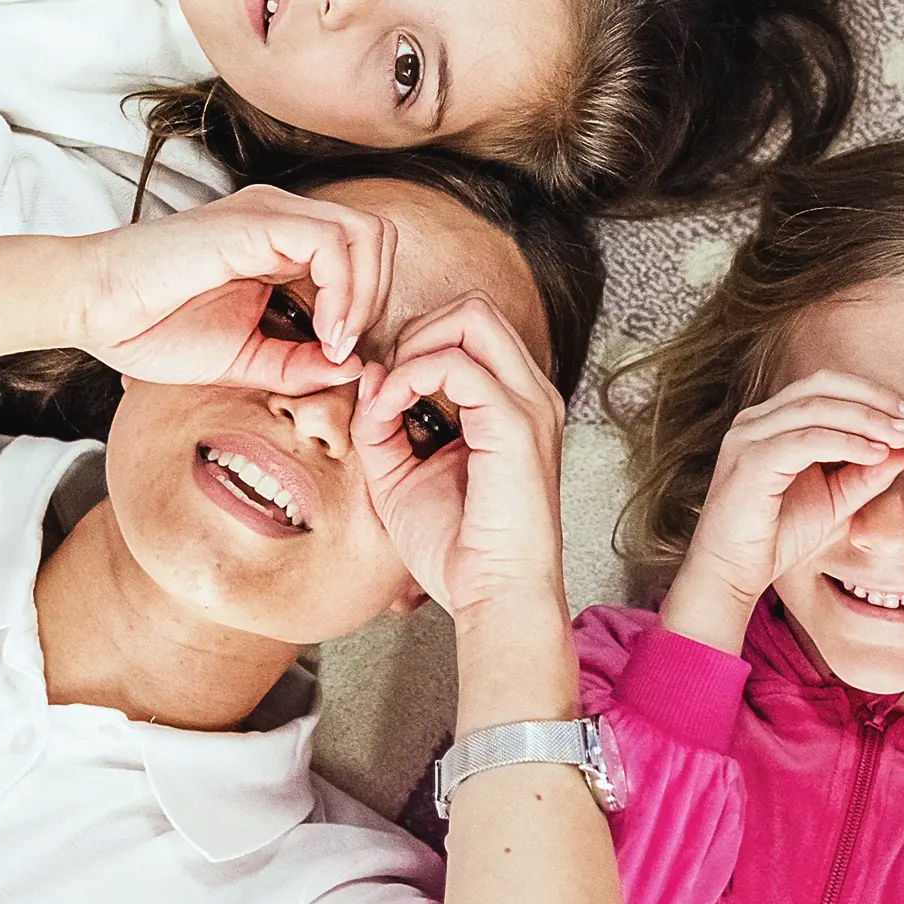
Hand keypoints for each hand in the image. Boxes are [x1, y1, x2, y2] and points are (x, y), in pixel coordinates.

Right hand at [67, 186, 398, 392]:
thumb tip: (356, 368)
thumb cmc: (153, 327)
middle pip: (376, 237)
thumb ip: (299, 364)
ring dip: (365, 296)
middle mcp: (282, 218)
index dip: (367, 308)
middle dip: (377, 299)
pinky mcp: (255, 222)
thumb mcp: (245, 358)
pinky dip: (344, 290)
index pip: (363, 255)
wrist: (92, 308)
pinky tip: (321, 330)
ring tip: (332, 342)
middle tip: (342, 348)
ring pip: (365, 233)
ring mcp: (270, 214)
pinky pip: (332, 240)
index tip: (338, 358)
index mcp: (281, 243)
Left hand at [358, 296, 566, 621]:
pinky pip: (455, 363)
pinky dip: (410, 377)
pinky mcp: (516, 422)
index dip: (414, 348)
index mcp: (512, 403)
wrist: (494, 595)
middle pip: (474, 308)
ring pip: (471, 317)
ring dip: (414, 348)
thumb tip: (374, 374)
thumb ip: (382, 423)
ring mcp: (528, 403)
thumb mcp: (400, 476)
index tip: (380, 396)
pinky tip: (391, 413)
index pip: (467, 331)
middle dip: (417, 332)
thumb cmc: (459, 548)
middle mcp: (530, 393)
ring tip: (389, 399)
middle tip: (386, 385)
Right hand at [665, 370, 903, 648]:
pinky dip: (846, 443)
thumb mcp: (834, 500)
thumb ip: (864, 474)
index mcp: (772, 420)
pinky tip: (876, 453)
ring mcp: (749, 436)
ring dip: (867, 418)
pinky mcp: (750, 461)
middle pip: (824, 385)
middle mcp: (756, 419)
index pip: (827, 386)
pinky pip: (806, 439)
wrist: (732, 573)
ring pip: (817, 407)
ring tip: (902, 436)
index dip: (872, 394)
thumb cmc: (778, 536)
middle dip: (874, 398)